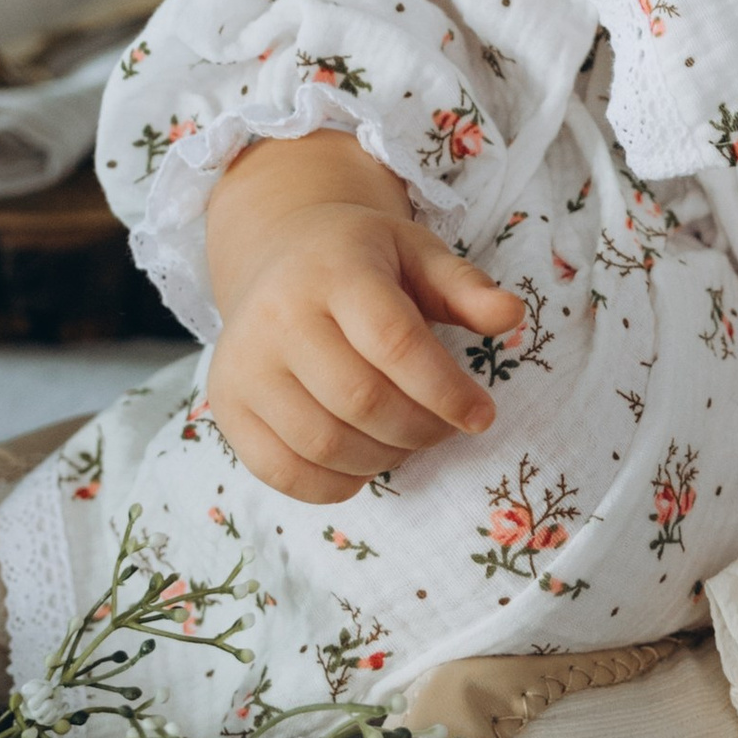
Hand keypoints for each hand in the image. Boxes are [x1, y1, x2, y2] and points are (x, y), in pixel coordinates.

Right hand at [203, 129, 527, 502]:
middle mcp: (279, 315)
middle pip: (361, 401)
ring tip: (408, 439)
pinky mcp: (227, 404)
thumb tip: (511, 314)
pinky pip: (281, 471)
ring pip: (324, 443)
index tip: (482, 414)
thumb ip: (465, 287)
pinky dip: (334, 484)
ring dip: (383, 458)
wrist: (279, 253)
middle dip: (420, 429)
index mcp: (335, 270)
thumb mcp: (418, 253)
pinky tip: (365, 462)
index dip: (445, 390)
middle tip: (446, 428)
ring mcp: (244, 363)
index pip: (394, 343)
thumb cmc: (363, 259)